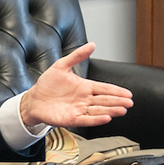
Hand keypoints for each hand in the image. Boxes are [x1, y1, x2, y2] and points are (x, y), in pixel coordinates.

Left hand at [17, 43, 133, 130]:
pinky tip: (106, 117)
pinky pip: (86, 120)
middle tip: (129, 103)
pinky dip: (96, 119)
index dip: (116, 91)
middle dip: (118, 101)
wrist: (34, 99)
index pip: (104, 88)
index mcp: (84, 87)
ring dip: (111, 110)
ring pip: (98, 110)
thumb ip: (77, 56)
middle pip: (105, 100)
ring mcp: (79, 110)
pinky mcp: (71, 119)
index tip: (128, 94)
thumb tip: (92, 44)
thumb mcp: (62, 65)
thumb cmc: (48, 84)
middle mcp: (84, 99)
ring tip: (122, 110)